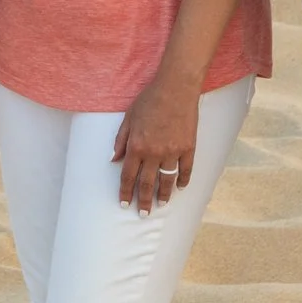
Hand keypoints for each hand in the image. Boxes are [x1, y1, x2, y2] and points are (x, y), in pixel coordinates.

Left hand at [113, 69, 200, 213]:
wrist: (175, 88)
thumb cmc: (149, 100)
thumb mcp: (128, 117)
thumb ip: (120, 140)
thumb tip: (114, 159)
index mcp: (136, 145)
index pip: (128, 176)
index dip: (126, 192)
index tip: (124, 203)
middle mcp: (153, 152)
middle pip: (147, 183)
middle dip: (144, 201)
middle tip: (143, 214)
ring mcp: (172, 151)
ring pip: (167, 180)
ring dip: (163, 195)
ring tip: (161, 204)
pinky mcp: (188, 148)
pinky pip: (186, 170)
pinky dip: (183, 180)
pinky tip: (180, 187)